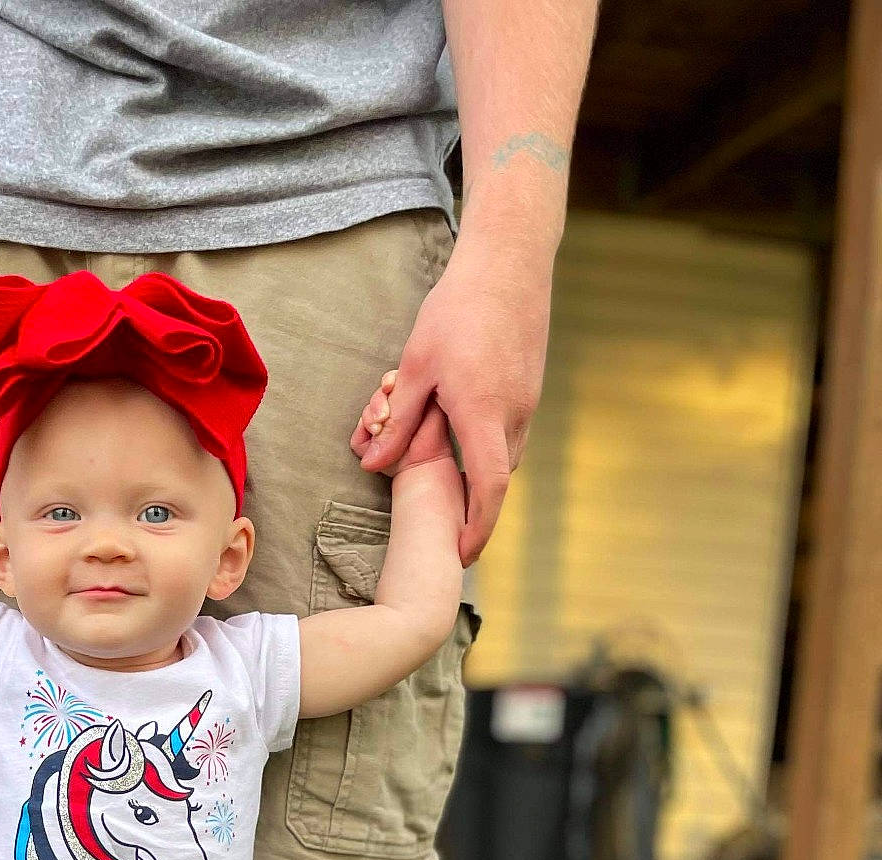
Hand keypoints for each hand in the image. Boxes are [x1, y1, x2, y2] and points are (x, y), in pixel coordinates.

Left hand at [351, 231, 551, 564]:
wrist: (509, 260)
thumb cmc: (457, 309)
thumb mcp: (415, 367)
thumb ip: (397, 422)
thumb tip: (372, 465)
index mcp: (484, 415)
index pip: (487, 490)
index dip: (476, 529)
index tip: (461, 556)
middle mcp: (515, 415)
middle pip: (494, 480)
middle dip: (470, 505)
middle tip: (441, 521)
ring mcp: (528, 401)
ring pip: (502, 456)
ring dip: (475, 472)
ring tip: (443, 473)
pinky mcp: (530, 388)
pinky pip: (508, 433)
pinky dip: (484, 446)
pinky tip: (458, 434)